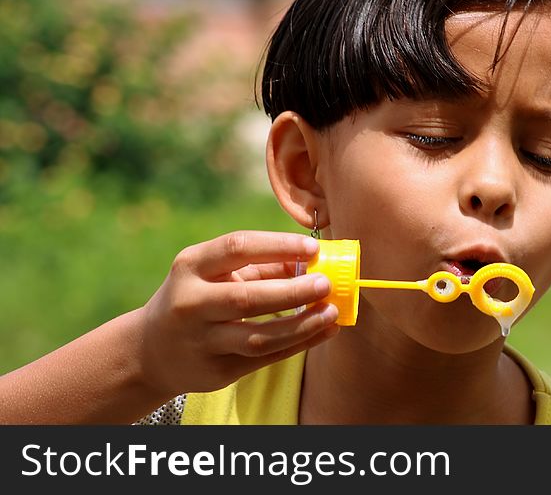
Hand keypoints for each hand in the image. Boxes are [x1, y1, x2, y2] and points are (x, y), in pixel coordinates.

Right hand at [138, 231, 337, 397]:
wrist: (150, 351)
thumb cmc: (198, 297)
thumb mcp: (215, 273)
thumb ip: (262, 266)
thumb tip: (314, 261)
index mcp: (190, 266)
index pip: (237, 247)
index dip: (278, 246)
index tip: (313, 248)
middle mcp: (190, 304)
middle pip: (248, 298)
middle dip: (293, 291)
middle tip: (326, 284)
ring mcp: (201, 342)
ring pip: (259, 337)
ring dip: (302, 325)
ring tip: (331, 313)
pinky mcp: (215, 373)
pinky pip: (265, 359)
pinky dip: (299, 344)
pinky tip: (323, 331)